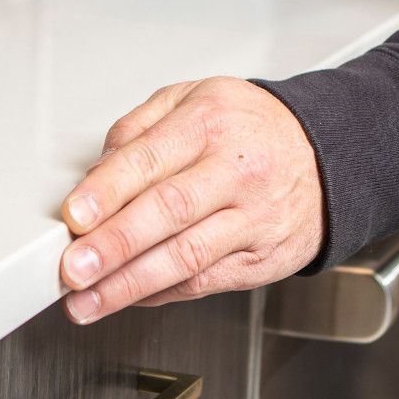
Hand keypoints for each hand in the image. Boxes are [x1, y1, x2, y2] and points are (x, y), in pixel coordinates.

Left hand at [57, 76, 324, 322]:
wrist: (326, 156)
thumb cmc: (252, 129)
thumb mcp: (194, 99)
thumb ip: (139, 127)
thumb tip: (96, 173)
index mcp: (210, 123)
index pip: (150, 158)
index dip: (107, 191)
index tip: (74, 216)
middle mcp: (234, 171)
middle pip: (167, 211)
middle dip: (113, 246)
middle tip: (72, 268)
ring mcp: (252, 218)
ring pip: (185, 257)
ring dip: (128, 285)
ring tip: (87, 300)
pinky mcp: (261, 259)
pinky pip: (204, 282)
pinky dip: (160, 294)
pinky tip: (128, 297)